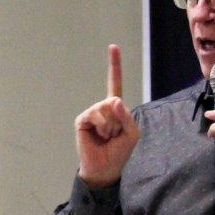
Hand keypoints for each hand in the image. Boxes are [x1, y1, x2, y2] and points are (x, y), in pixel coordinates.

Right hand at [75, 44, 140, 187]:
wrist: (105, 167)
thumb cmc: (119, 151)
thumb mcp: (132, 133)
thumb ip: (127, 116)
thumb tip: (115, 100)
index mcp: (116, 108)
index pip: (115, 83)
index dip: (114, 66)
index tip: (113, 47)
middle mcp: (103, 107)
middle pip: (115, 101)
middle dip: (119, 121)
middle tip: (114, 134)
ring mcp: (92, 112)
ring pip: (107, 108)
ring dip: (111, 126)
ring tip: (106, 136)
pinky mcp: (82, 119)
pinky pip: (96, 115)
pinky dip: (103, 127)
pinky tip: (99, 136)